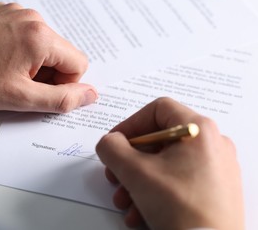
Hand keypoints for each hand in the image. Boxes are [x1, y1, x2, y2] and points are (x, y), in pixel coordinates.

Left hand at [0, 2, 96, 112]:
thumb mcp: (22, 98)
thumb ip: (62, 99)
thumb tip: (91, 95)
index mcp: (41, 37)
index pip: (78, 63)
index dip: (63, 84)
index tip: (37, 89)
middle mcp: (33, 17)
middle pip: (61, 52)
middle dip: (47, 72)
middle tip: (19, 82)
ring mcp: (16, 11)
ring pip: (44, 42)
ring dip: (34, 60)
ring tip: (7, 69)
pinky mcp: (3, 11)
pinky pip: (26, 31)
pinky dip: (20, 46)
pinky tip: (0, 55)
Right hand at [96, 97, 243, 229]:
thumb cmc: (181, 208)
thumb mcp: (135, 172)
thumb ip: (112, 148)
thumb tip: (109, 142)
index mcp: (198, 130)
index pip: (158, 109)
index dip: (130, 124)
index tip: (115, 143)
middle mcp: (211, 144)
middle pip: (158, 140)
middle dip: (129, 161)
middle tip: (115, 175)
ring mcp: (215, 168)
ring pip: (164, 164)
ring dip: (137, 181)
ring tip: (124, 201)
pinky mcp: (213, 189)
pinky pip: (177, 181)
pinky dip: (154, 192)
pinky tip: (139, 213)